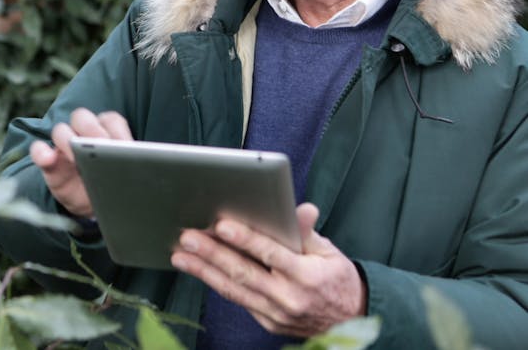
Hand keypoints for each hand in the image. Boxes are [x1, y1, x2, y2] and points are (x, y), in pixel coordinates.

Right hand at [29, 107, 133, 218]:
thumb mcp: (124, 177)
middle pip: (83, 117)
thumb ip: (130, 166)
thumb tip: (140, 165)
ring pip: (61, 131)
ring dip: (67, 139)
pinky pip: (39, 150)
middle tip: (100, 146)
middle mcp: (84, 134)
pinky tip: (48, 159)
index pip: (111, 120)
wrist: (94, 208)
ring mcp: (64, 146)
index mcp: (107, 132)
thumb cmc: (112, 186)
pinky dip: (41, 152)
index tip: (123, 146)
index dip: (117, 130)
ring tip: (76, 156)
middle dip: (91, 129)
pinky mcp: (49, 162)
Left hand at [170, 202, 366, 337]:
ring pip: (234, 290)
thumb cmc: (336, 278)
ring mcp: (276, 314)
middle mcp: (289, 299)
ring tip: (180, 255)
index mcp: (307, 277)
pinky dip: (216, 282)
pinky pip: (238, 299)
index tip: (222, 225)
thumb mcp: (328, 252)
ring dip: (203, 271)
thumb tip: (301, 209)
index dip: (246, 239)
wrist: (350, 320)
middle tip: (188, 238)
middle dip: (212, 254)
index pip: (271, 254)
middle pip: (244, 273)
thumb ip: (306, 232)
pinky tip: (198, 269)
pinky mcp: (267, 322)